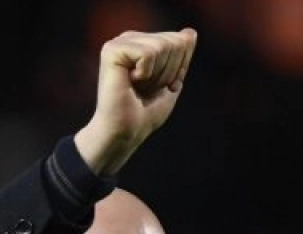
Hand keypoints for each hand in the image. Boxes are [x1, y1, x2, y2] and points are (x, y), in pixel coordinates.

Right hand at [75, 29, 198, 175]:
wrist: (125, 132)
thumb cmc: (145, 113)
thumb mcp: (172, 81)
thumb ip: (181, 57)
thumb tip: (190, 32)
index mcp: (142, 43)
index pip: (179, 41)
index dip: (177, 70)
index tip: (159, 87)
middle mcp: (130, 38)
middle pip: (173, 42)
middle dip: (169, 72)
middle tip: (147, 89)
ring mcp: (119, 42)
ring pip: (162, 46)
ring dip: (157, 75)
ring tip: (138, 87)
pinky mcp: (112, 50)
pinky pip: (149, 53)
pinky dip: (146, 75)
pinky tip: (129, 82)